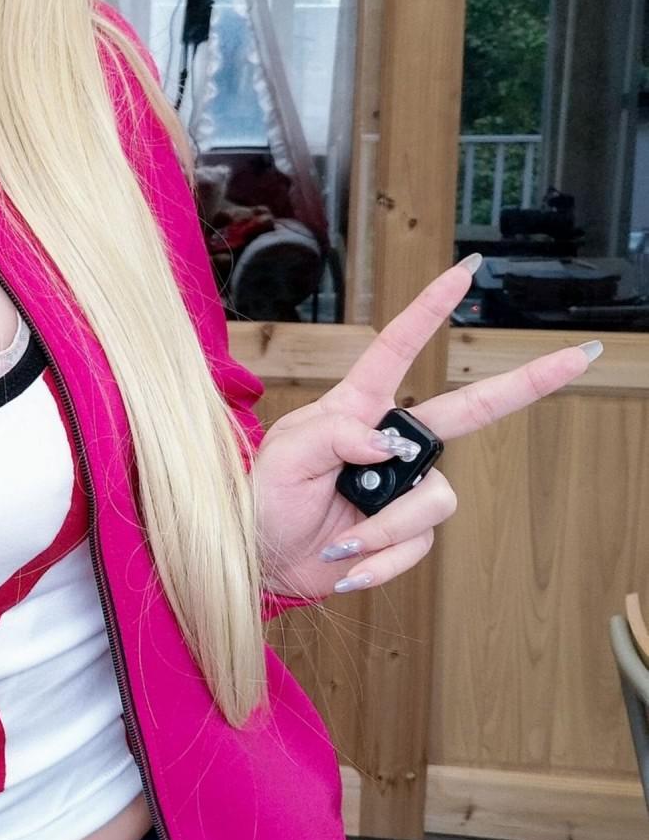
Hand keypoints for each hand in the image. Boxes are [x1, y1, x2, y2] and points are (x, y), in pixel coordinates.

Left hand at [250, 254, 600, 601]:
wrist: (261, 558)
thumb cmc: (264, 496)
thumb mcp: (286, 454)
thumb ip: (335, 434)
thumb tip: (389, 443)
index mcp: (357, 406)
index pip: (398, 349)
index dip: (431, 309)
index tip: (465, 272)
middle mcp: (391, 444)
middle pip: (472, 410)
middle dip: (526, 384)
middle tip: (577, 358)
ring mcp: (404, 487)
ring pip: (436, 499)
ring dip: (387, 527)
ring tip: (342, 540)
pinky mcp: (406, 532)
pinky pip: (416, 545)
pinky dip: (380, 561)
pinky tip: (347, 567)